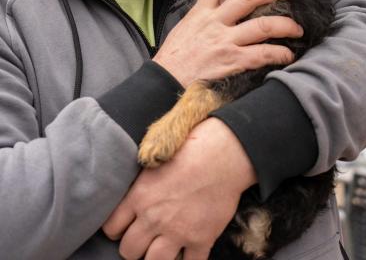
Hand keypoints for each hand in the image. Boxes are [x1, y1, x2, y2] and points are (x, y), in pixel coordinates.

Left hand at [103, 118, 256, 259]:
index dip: (117, 229)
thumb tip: (133, 195)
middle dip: (134, 246)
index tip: (125, 226)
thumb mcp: (156, 159)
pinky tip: (187, 251)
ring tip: (162, 248)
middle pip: (129, 251)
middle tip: (144, 238)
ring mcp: (178, 231)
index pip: (112, 228)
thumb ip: (141, 183)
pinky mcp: (201, 239)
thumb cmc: (191, 148)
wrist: (224, 153)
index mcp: (140, 196)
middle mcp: (154, 218)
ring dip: (156, 257)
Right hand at [154, 0, 301, 86]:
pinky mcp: (231, 62)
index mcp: (200, 12)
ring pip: (263, 25)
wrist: (163, 82)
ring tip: (297, 28)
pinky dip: (280, 53)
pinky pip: (262, 54)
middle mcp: (214, 22)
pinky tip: (288, 55)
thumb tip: (218, 14)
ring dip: (285, 25)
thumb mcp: (183, 29)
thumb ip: (201, 19)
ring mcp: (224, 41)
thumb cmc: (172, 60)